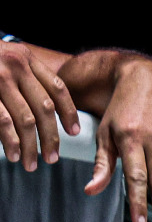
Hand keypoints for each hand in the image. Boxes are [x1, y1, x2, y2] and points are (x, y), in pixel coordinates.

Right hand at [0, 40, 79, 169]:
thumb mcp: (8, 58)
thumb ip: (27, 76)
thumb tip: (51, 109)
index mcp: (27, 58)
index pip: (57, 88)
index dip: (68, 112)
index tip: (74, 132)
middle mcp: (16, 67)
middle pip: (44, 108)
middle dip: (51, 136)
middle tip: (52, 158)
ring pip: (25, 119)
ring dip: (30, 145)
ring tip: (31, 163)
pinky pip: (2, 121)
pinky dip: (10, 140)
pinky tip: (13, 154)